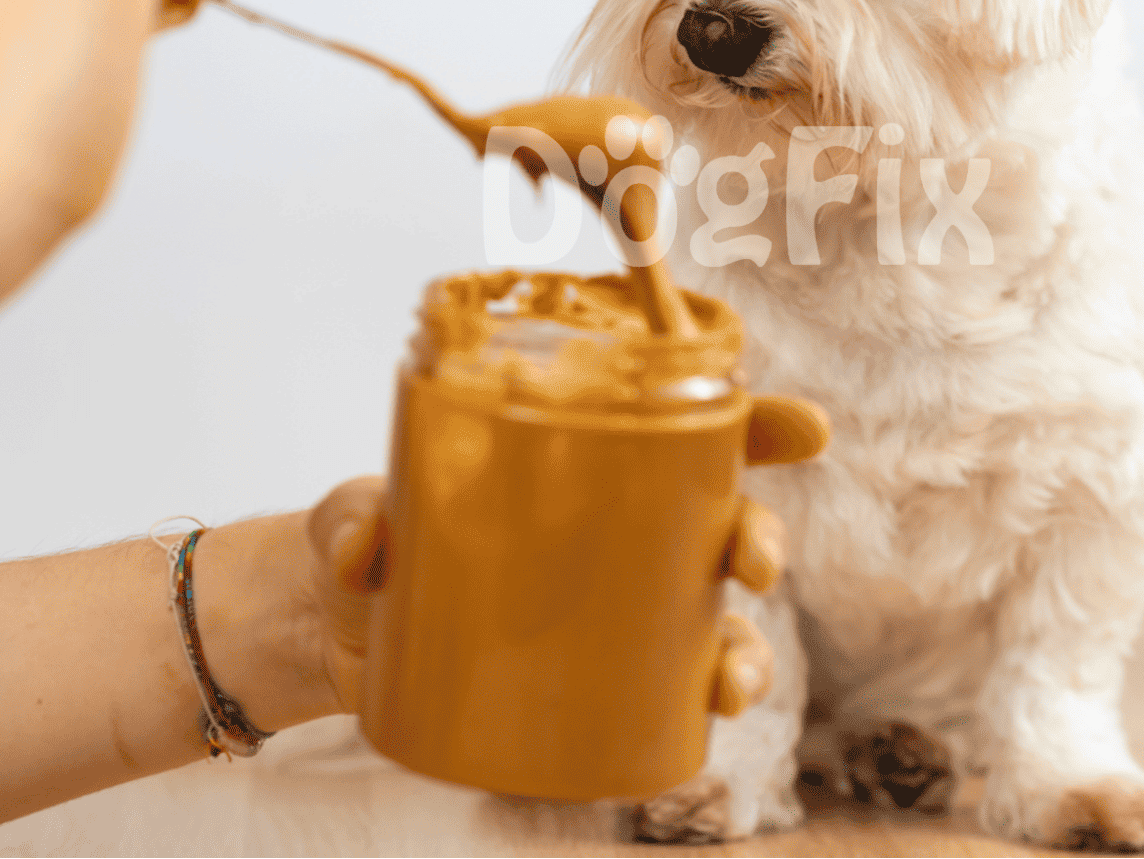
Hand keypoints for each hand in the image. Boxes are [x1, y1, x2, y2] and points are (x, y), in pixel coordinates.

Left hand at [292, 456, 821, 721]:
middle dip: (763, 539)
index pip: (693, 429)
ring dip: (748, 648)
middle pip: (727, 525)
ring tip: (735, 678)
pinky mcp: (594, 676)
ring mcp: (616, 608)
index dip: (760, 425)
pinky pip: (671, 694)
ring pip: (718, 623)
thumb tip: (362, 548)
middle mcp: (624, 531)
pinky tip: (708, 720)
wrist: (341, 630)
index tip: (803, 428)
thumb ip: (352, 521)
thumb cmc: (375, 539)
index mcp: (593, 461)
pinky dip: (701, 707)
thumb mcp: (355, 515)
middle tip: (755, 560)